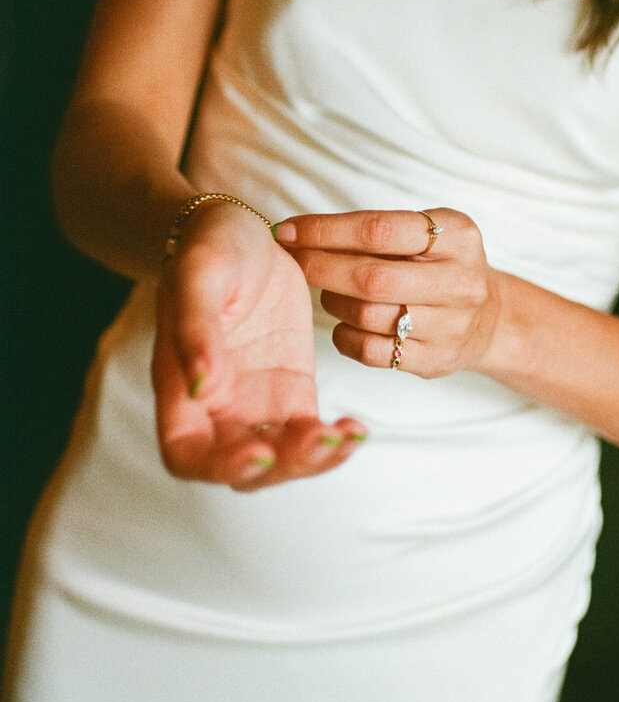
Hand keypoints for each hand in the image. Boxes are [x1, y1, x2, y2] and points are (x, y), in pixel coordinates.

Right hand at [151, 200, 366, 490]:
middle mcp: (215, 406)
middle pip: (241, 470)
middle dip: (282, 467)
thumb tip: (200, 387)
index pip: (186, 453)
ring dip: (314, 460)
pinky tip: (357, 427)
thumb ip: (195, 327)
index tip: (260, 451)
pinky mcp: (290, 392)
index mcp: (179, 385)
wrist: (242, 231)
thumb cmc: (209, 248)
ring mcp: (255, 403)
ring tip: (347, 436)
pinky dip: (334, 441)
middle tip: (320, 439)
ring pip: (281, 458)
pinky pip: (310, 433)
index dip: (219, 466)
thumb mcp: (199, 273)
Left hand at [274, 208, 500, 378]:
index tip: (288, 230)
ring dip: (333, 301)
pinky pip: (371, 351)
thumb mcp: (428, 235)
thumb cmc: (440, 267)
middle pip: (371, 277)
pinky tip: (346, 322)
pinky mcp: (436, 360)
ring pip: (367, 315)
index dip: (325, 230)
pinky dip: (345, 335)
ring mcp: (451, 326)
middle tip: (293, 261)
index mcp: (458, 236)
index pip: (379, 229)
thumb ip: (376, 231)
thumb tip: (299, 233)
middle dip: (320, 266)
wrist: (491, 318)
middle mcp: (460, 281)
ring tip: (330, 291)